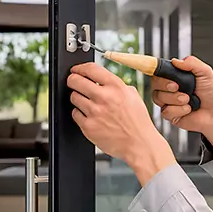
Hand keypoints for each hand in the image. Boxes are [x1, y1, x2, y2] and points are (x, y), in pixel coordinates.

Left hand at [68, 62, 175, 184]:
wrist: (139, 144)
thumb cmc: (138, 122)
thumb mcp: (133, 96)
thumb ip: (117, 85)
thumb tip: (102, 80)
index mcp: (116, 87)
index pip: (90, 69)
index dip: (79, 67)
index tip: (76, 70)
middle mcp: (104, 97)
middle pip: (75, 81)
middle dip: (72, 80)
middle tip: (74, 83)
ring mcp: (95, 112)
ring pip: (73, 97)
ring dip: (77, 98)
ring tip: (87, 103)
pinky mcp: (88, 126)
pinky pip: (75, 114)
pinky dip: (80, 114)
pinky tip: (90, 116)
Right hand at [151, 56, 212, 154]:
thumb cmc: (212, 94)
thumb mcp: (205, 72)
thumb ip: (192, 62)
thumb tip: (175, 61)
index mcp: (176, 76)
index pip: (159, 70)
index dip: (158, 71)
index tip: (166, 74)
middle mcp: (169, 88)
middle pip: (154, 83)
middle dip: (165, 84)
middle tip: (177, 87)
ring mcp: (168, 102)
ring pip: (158, 97)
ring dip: (175, 98)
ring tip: (188, 99)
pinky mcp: (169, 115)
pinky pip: (166, 111)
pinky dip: (179, 110)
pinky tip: (188, 109)